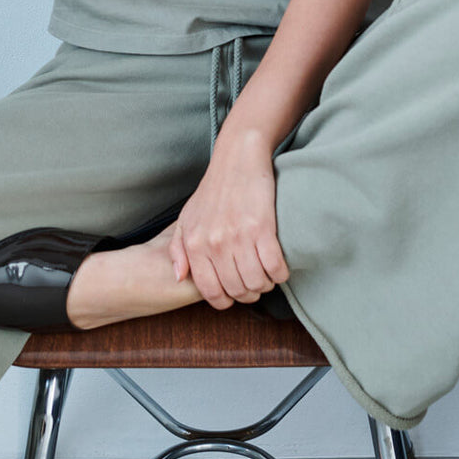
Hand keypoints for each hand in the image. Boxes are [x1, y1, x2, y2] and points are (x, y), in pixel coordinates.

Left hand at [167, 129, 289, 309]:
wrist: (237, 158)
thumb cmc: (213, 189)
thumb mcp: (187, 218)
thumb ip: (178, 250)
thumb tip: (179, 277)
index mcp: (195, 244)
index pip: (211, 292)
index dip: (226, 300)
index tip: (235, 293)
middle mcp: (215, 244)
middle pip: (237, 290)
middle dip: (249, 293)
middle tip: (255, 282)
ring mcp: (238, 236)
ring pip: (256, 283)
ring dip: (266, 284)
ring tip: (267, 274)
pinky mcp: (262, 228)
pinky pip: (275, 267)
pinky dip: (280, 273)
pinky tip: (279, 267)